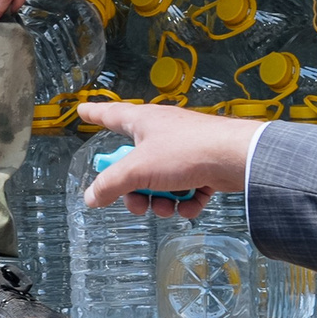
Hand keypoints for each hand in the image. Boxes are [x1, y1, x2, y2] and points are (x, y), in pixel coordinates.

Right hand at [75, 101, 261, 217]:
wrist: (234, 158)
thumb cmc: (187, 151)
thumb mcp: (139, 170)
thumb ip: (111, 185)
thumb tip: (90, 197)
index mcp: (142, 122)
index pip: (110, 115)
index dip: (94, 113)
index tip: (82, 110)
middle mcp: (162, 132)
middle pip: (134, 164)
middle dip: (135, 191)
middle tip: (139, 204)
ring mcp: (183, 150)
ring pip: (159, 181)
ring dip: (161, 201)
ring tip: (168, 208)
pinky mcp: (203, 167)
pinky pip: (184, 189)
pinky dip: (184, 201)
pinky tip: (189, 206)